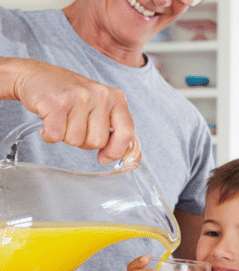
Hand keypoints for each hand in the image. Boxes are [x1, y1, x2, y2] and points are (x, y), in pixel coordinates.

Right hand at [10, 57, 139, 163]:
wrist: (35, 75)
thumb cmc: (71, 96)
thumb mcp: (101, 108)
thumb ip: (118, 131)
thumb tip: (134, 158)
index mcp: (116, 97)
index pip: (127, 132)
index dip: (117, 150)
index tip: (105, 157)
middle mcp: (100, 94)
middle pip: (98, 142)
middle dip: (84, 141)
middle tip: (74, 124)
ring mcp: (79, 97)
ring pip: (76, 141)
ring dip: (65, 136)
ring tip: (62, 118)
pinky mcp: (56, 103)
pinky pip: (56, 136)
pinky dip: (49, 135)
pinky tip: (48, 121)